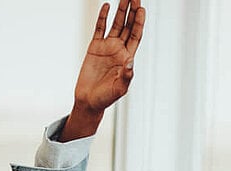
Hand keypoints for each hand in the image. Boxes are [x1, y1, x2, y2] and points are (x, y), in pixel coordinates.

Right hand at [62, 0, 145, 139]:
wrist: (88, 100)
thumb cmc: (106, 98)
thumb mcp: (119, 89)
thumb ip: (126, 76)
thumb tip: (130, 62)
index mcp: (127, 58)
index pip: (135, 36)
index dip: (139, 23)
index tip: (141, 9)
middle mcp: (119, 50)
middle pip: (127, 26)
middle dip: (132, 12)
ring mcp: (107, 47)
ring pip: (116, 24)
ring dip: (120, 11)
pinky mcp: (94, 47)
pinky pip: (100, 28)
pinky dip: (103, 17)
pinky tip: (107, 6)